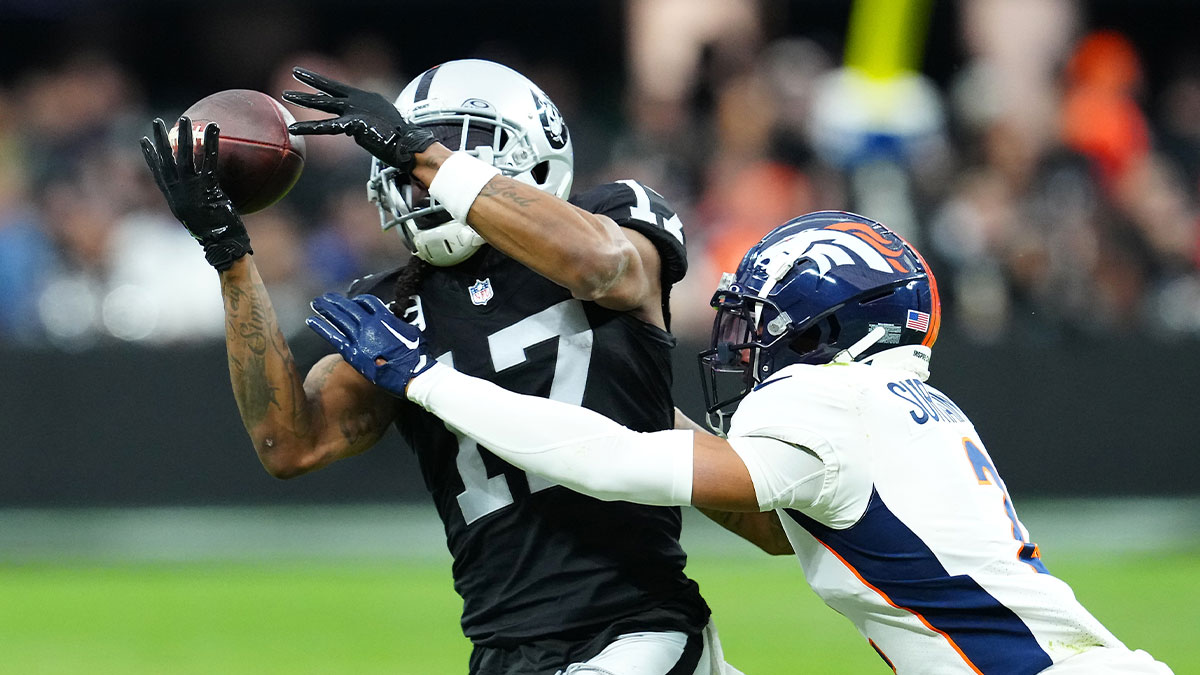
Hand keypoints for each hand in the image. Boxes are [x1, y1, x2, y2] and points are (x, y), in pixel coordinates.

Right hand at [140, 117, 251, 270]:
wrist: (223, 245)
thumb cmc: (218, 234)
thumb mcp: (203, 217)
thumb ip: (200, 201)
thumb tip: (209, 193)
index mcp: (174, 199)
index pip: (158, 174)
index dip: (150, 157)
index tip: (143, 141)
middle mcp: (178, 192)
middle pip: (166, 160)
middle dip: (160, 139)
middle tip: (156, 122)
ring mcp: (191, 189)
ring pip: (184, 156)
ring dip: (184, 135)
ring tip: (184, 118)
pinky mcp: (207, 187)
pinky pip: (209, 160)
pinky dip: (211, 142)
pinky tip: (213, 127)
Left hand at [282, 67, 435, 171]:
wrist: (409, 145)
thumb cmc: (398, 140)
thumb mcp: (379, 125)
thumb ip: (362, 124)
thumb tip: (351, 131)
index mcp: (367, 99)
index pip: (342, 90)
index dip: (326, 85)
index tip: (312, 81)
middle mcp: (359, 101)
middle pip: (330, 88)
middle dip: (311, 79)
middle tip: (296, 71)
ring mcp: (355, 111)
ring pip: (323, 103)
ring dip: (303, 98)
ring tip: (285, 94)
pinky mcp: (353, 124)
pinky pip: (325, 126)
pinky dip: (309, 127)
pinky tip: (294, 127)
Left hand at [307, 293, 436, 395]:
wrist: (410, 374)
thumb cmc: (416, 355)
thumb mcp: (412, 332)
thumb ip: (398, 325)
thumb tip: (395, 322)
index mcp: (385, 318)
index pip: (368, 302)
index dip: (359, 301)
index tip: (353, 302)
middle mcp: (369, 325)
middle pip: (349, 308)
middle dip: (336, 302)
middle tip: (325, 297)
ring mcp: (359, 338)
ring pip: (339, 318)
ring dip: (326, 309)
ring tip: (316, 303)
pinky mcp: (352, 353)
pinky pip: (333, 336)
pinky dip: (321, 327)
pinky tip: (311, 321)